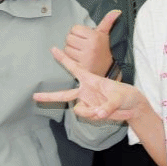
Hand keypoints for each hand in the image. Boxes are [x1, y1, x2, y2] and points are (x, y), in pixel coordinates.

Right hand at [34, 47, 149, 122]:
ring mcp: (87, 103)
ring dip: (90, 112)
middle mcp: (85, 91)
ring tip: (103, 109)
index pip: (74, 68)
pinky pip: (87, 116)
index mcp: (90, 80)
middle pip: (63, 94)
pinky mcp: (91, 113)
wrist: (132, 108)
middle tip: (34, 96)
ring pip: (79, 110)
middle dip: (49, 97)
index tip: (52, 48)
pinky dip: (95, 116)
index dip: (63, 59)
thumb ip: (107, 106)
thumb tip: (97, 113)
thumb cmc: (126, 95)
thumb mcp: (118, 97)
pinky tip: (103, 113)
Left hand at [63, 9, 120, 76]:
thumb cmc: (104, 50)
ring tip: (79, 51)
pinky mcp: (80, 67)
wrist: (107, 69)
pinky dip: (66, 57)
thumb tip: (116, 11)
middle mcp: (90, 47)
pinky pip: (65, 59)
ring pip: (66, 48)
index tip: (83, 36)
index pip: (75, 28)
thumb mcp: (105, 34)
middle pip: (69, 38)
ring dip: (70, 50)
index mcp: (95, 37)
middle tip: (81, 44)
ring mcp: (85, 58)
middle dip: (73, 40)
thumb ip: (107, 21)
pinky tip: (68, 55)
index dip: (78, 32)